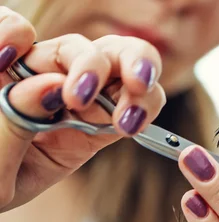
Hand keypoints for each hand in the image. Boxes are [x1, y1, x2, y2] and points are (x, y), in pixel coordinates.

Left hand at [0, 6, 165, 211]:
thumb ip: (11, 118)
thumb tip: (52, 85)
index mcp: (4, 71)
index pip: (13, 34)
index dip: (13, 34)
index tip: (7, 55)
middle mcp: (40, 79)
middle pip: (76, 48)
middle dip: (93, 62)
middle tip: (93, 91)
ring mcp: (74, 103)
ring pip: (114, 68)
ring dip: (131, 80)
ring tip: (129, 115)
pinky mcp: (97, 127)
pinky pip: (128, 107)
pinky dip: (141, 109)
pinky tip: (134, 123)